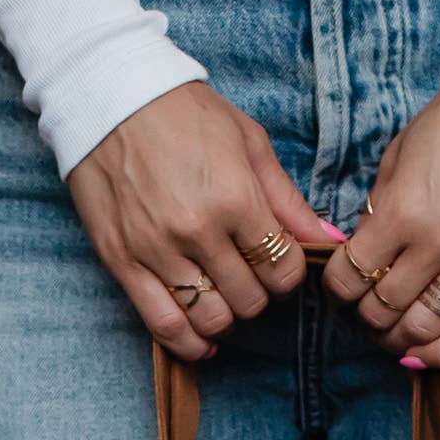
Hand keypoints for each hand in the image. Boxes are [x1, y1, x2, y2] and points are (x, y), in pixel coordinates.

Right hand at [68, 84, 343, 360]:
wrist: (109, 97)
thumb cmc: (184, 114)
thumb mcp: (248, 142)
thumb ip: (287, 199)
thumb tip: (330, 240)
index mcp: (234, 198)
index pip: (282, 269)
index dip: (288, 273)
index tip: (278, 261)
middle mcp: (197, 231)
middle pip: (250, 300)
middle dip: (258, 293)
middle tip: (249, 274)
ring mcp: (157, 250)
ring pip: (211, 319)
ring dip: (226, 317)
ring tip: (224, 297)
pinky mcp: (123, 262)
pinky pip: (163, 325)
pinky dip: (188, 343)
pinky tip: (201, 340)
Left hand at [320, 90, 439, 366]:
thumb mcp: (401, 153)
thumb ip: (378, 207)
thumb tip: (362, 252)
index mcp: (402, 210)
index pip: (351, 275)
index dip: (338, 290)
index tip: (343, 288)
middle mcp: (438, 243)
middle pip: (384, 307)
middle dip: (367, 315)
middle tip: (369, 311)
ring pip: (425, 327)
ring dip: (400, 339)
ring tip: (395, 333)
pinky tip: (426, 356)